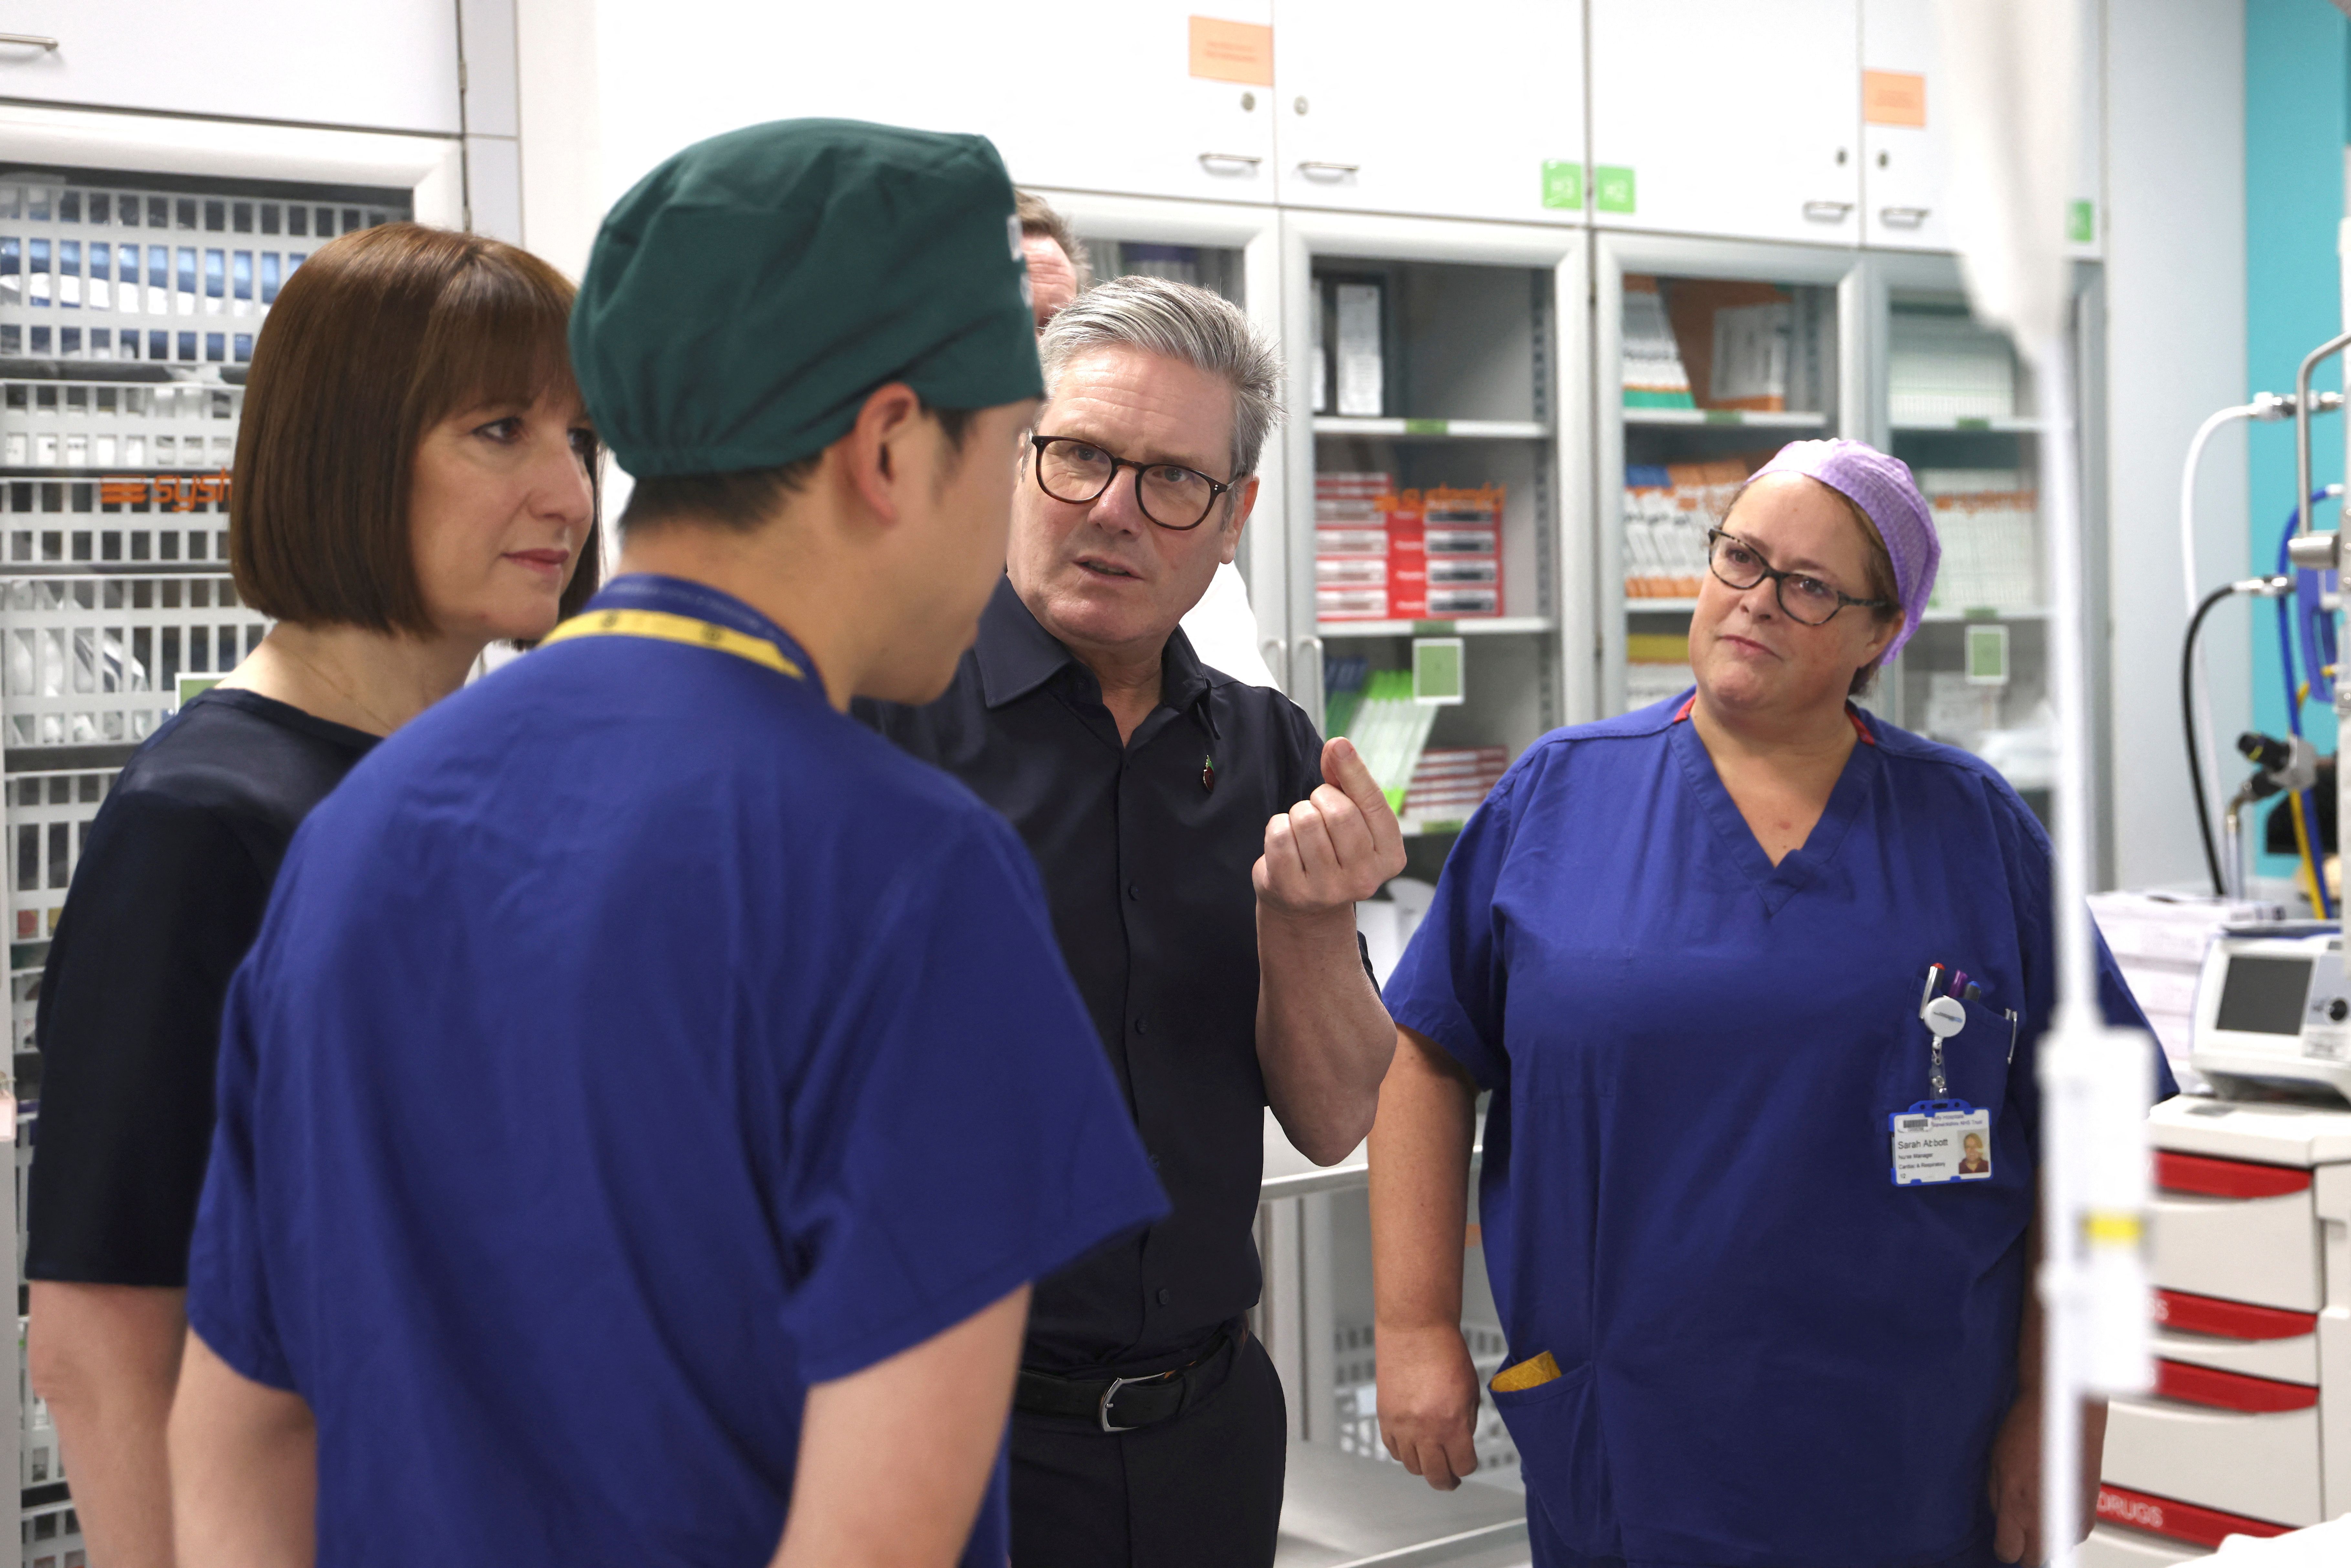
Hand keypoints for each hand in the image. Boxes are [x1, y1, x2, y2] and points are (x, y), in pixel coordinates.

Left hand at [1254, 738, 1407, 919]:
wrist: (1306, 905)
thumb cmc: (1333, 850)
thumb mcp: (1352, 817)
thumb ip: (1348, 781)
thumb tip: (1338, 746)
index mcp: (1390, 857)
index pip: (1372, 803)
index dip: (1353, 771)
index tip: (1338, 746)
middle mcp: (1365, 879)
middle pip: (1338, 811)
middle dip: (1321, 798)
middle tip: (1318, 811)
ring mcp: (1329, 890)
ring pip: (1306, 820)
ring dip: (1297, 814)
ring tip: (1303, 831)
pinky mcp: (1293, 892)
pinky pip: (1279, 836)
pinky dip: (1277, 828)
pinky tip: (1286, 843)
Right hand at [1376, 1322, 1482, 1490]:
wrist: (1415, 1329)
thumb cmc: (1446, 1352)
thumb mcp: (1470, 1391)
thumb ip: (1466, 1422)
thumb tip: (1461, 1443)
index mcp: (1453, 1423)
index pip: (1462, 1465)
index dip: (1467, 1467)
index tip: (1467, 1463)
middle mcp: (1425, 1429)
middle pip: (1435, 1475)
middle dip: (1446, 1481)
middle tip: (1450, 1480)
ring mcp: (1402, 1425)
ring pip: (1411, 1465)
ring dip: (1423, 1466)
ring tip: (1430, 1460)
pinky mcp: (1385, 1416)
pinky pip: (1392, 1448)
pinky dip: (1403, 1452)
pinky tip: (1412, 1445)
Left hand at [1987, 1391, 2106, 1564]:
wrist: (2064, 1413)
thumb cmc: (2028, 1430)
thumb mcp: (1995, 1463)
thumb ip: (1997, 1499)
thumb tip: (2001, 1521)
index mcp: (2016, 1506)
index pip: (2008, 1553)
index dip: (2004, 1547)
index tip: (2003, 1540)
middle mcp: (2045, 1515)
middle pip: (2035, 1559)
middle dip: (2026, 1550)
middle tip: (2020, 1532)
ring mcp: (2070, 1515)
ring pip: (2057, 1549)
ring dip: (2047, 1538)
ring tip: (2040, 1512)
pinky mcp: (2090, 1510)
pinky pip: (2076, 1535)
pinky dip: (2066, 1527)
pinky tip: (2057, 1506)